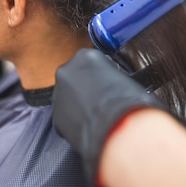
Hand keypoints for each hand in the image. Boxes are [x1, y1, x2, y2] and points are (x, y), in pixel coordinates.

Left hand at [52, 49, 164, 186]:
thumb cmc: (129, 102)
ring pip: (70, 96)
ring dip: (81, 103)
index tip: (110, 84)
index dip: (104, 74)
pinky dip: (76, 120)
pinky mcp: (55, 117)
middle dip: (88, 87)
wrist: (118, 130)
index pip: (93, 61)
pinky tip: (92, 125)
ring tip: (99, 115)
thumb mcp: (129, 79)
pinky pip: (67, 116)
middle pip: (78, 77)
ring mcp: (58, 95)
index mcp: (85, 56)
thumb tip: (121, 86)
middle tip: (104, 99)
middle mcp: (67, 71)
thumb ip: (117, 78)